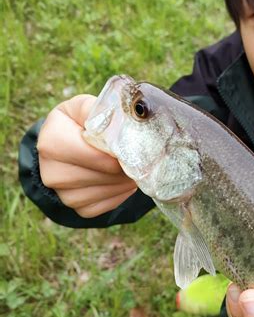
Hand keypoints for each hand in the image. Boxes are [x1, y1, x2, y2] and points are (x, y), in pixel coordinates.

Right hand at [38, 95, 136, 217]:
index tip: (131, 145)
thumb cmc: (76, 123)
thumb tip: (121, 120)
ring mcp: (64, 194)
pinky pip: (107, 205)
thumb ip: (98, 110)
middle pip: (103, 175)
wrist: (63, 147)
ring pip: (107, 191)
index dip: (117, 151)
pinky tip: (122, 179)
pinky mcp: (78, 208)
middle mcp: (52, 173)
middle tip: (138, 157)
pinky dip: (121, 192)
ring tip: (132, 166)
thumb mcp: (82, 108)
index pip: (94, 154)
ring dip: (125, 180)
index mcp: (51, 143)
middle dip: (124, 166)